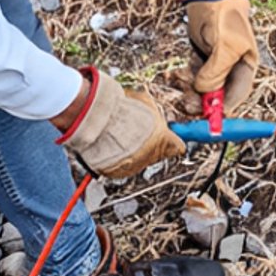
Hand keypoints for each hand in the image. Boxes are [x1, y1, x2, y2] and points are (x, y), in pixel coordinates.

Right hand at [53, 68, 184, 178]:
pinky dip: (119, 157)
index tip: (171, 136)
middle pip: (157, 153)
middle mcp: (151, 156)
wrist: (97, 121)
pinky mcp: (118, 172)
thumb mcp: (145, 102)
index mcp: (164, 140)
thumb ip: (155, 113)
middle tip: (138, 131)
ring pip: (139, 160)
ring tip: (120, 134)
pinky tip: (112, 143)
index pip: (178, 147)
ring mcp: (135, 166)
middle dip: (151, 144)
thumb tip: (156, 113)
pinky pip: (123, 165)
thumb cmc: (121, 109)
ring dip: (133, 150)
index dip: (172, 139)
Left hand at [177, 0, 257, 114]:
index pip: (237, 96)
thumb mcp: (224, 45)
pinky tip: (178, 74)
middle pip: (218, 96)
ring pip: (203, 89)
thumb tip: (204, 91)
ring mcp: (216, 66)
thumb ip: (216, 71)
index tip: (209, 119)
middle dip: (202, 101)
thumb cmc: (224, 17)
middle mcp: (232, 70)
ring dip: (190, 89)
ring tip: (180, 80)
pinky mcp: (202, 61)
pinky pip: (193, 78)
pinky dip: (185, 79)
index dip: (223, 109)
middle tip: (187, 103)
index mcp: (246, 67)